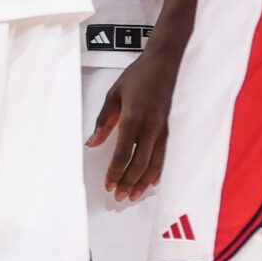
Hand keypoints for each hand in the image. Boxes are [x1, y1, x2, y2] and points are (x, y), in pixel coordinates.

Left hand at [85, 47, 180, 201]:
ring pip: (154, 164)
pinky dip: (158, 171)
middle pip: (139, 164)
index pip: (123, 153)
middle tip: (118, 196)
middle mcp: (150, 128)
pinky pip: (164, 156)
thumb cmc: (137, 77)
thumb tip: (92, 143)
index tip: (108, 184)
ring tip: (133, 195)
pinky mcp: (169, 130)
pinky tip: (152, 182)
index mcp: (133, 118)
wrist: (164, 64)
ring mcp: (162, 130)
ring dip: (142, 182)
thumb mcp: (114, 95)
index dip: (115, 172)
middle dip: (128, 182)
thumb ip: (103, 121)